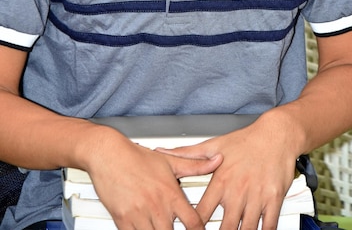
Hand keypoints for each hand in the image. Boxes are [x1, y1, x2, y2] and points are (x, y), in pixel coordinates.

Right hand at [85, 127, 222, 229]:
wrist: (109, 154)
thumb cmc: (137, 157)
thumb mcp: (169, 161)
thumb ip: (196, 165)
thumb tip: (217, 160)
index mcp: (170, 193)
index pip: (193, 222)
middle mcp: (156, 206)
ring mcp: (139, 214)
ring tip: (159, 229)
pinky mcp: (122, 219)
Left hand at [159, 111, 298, 229]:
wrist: (276, 134)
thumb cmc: (245, 140)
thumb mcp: (214, 144)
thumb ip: (187, 154)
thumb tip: (162, 151)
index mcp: (220, 181)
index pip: (200, 213)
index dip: (193, 226)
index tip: (191, 228)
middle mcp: (237, 191)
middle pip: (224, 228)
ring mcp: (256, 197)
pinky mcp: (274, 199)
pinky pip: (269, 225)